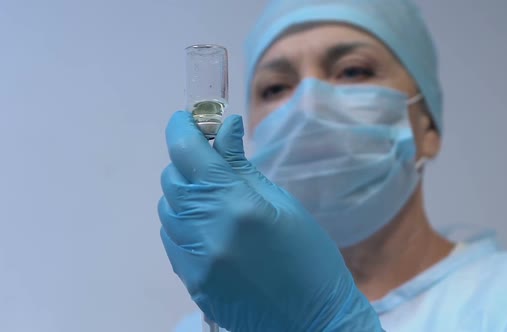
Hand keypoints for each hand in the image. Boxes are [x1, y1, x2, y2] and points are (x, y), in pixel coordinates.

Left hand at [158, 111, 381, 331]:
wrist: (312, 320)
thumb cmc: (310, 258)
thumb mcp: (283, 204)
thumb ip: (243, 167)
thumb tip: (224, 128)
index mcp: (237, 205)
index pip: (189, 153)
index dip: (182, 128)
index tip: (186, 118)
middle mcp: (207, 231)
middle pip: (172, 179)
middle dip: (186, 160)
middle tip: (208, 157)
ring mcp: (194, 260)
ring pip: (167, 209)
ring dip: (183, 193)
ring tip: (212, 195)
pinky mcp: (191, 281)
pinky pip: (170, 239)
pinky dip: (182, 222)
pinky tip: (207, 224)